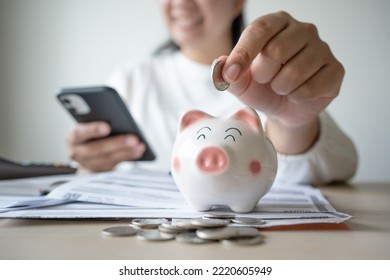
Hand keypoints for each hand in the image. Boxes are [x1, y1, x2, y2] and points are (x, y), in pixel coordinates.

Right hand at [66, 121, 145, 171]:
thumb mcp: (90, 123)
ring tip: (139, 145)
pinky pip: (115, 165)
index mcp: (73, 137)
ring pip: (108, 160)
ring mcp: (87, 165)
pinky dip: (129, 156)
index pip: (79, 133)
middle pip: (97, 149)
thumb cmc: (92, 132)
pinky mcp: (99, 172)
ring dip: (126, 152)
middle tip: (133, 139)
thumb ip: (100, 118)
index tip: (107, 127)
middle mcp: (77, 152)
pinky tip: (139, 150)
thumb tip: (118, 113)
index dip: (92, 130)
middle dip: (116, 144)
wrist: (86, 153)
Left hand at [219, 11, 344, 152]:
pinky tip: (297, 94)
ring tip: (281, 87)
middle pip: (276, 50)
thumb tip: (223, 66)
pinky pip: (311, 88)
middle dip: (263, 74)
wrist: (285, 108)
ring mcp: (322, 48)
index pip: (259, 29)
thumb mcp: (241, 82)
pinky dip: (296, 97)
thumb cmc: (263, 88)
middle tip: (265, 79)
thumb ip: (228, 73)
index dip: (243, 53)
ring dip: (280, 88)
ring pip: (294, 72)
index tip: (232, 74)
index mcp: (277, 23)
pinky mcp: (335, 70)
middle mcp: (303, 30)